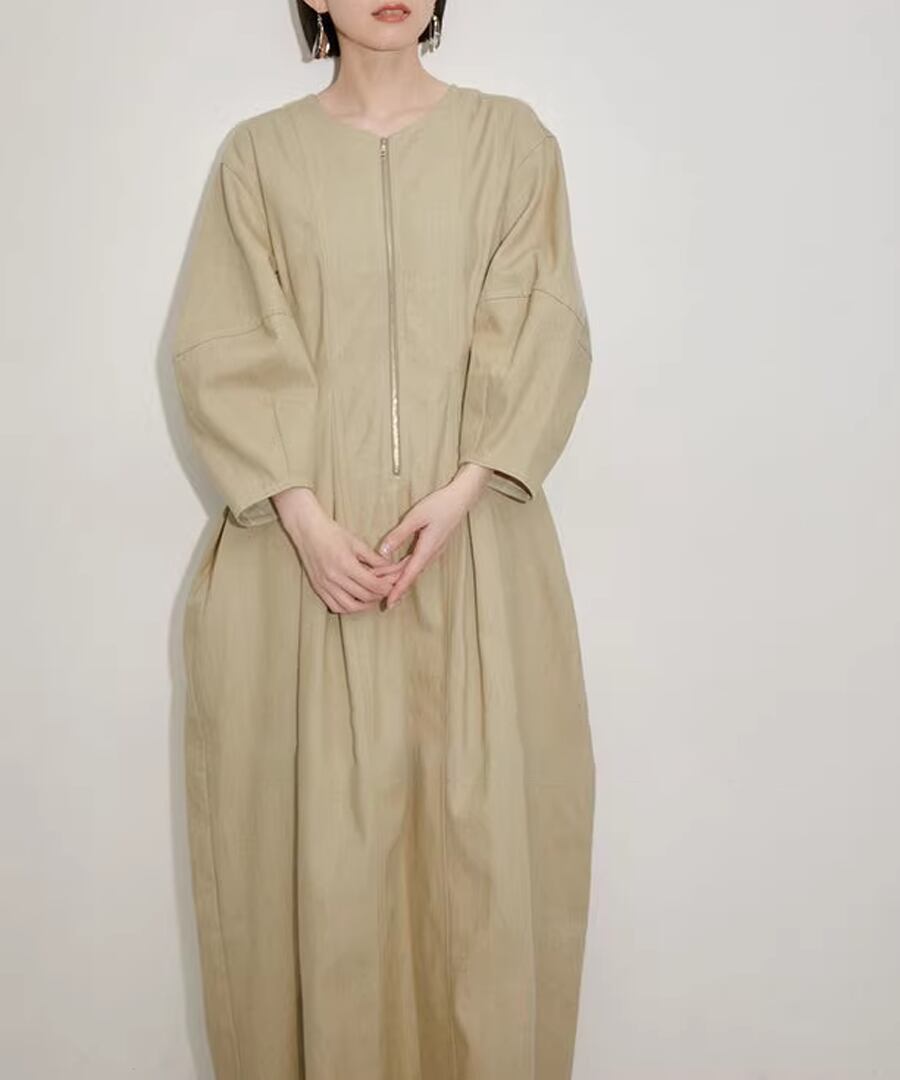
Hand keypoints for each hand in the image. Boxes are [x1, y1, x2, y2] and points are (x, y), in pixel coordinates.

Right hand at [272, 486, 408, 613]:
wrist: (307, 530)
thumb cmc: (332, 532)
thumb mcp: (356, 542)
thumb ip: (374, 558)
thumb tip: (390, 568)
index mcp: (346, 564)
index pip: (373, 585)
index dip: (386, 587)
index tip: (394, 585)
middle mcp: (334, 578)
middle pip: (364, 597)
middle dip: (379, 595)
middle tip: (386, 590)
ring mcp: (325, 585)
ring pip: (350, 607)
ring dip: (365, 606)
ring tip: (373, 598)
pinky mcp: (318, 588)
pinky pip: (335, 606)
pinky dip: (348, 609)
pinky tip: (356, 602)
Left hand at [376, 463, 491, 608]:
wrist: (460, 499)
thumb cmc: (439, 505)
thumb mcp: (415, 517)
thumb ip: (398, 535)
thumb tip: (383, 552)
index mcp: (427, 549)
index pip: (409, 575)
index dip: (398, 589)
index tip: (389, 603)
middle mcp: (431, 554)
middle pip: (411, 575)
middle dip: (396, 588)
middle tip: (382, 600)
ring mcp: (433, 551)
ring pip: (414, 570)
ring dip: (401, 580)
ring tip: (388, 590)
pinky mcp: (433, 546)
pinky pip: (418, 563)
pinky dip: (406, 570)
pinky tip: (399, 573)